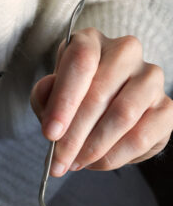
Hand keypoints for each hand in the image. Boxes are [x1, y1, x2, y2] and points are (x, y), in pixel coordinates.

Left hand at [30, 28, 172, 176]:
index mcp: (92, 42)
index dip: (64, 100)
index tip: (51, 133)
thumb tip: (45, 92)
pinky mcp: (166, 107)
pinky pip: (141, 136)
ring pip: (123, 115)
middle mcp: (126, 52)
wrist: (106, 116)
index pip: (81, 60)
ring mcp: (150, 77)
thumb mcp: (50, 97)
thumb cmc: (74, 100)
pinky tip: (98, 162)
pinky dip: (114, 156)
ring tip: (76, 163)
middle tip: (58, 162)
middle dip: (74, 136)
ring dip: (94, 147)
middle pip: (99, 93)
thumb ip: (44, 95)